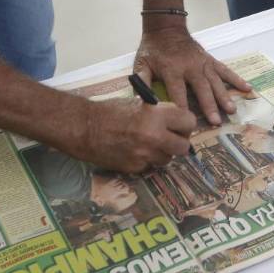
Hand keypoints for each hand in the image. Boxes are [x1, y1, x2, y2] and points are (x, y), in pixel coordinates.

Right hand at [79, 97, 196, 173]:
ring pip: (168, 159)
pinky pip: (150, 166)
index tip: (180, 124)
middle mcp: (154, 137)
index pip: (189, 122)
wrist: (84, 128)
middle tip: (170, 137)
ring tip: (150, 143)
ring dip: (163, 152)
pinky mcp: (134, 168)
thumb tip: (177, 120)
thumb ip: (160, 112)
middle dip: (179, 141)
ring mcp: (144, 155)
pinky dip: (147, 160)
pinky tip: (135, 150)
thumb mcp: (139, 103)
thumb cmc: (110, 111)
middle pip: (184, 146)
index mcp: (156, 116)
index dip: (185, 123)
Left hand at [133, 25, 251, 125]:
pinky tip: (248, 89)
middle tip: (216, 122)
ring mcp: (203, 64)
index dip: (182, 108)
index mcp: (172, 70)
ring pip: (216, 82)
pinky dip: (237, 79)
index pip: (177, 92)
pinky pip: (225, 70)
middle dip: (209, 106)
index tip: (187, 123)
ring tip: (231, 110)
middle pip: (201, 89)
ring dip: (224, 97)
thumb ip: (142, 82)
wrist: (165, 28)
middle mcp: (190, 68)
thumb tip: (141, 102)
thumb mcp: (141, 64)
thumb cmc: (152, 50)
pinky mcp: (210, 60)